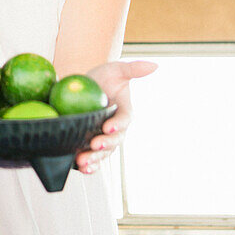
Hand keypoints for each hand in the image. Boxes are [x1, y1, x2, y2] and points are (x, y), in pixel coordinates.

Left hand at [75, 59, 157, 174]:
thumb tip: (154, 65)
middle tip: (94, 145)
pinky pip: (93, 158)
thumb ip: (133, 68)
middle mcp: (116, 130)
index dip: (117, 125)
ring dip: (94, 159)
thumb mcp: (117, 69)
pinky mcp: (92, 145)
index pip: (124, 121)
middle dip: (105, 145)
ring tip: (82, 161)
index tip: (108, 126)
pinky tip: (80, 169)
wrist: (87, 87)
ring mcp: (105, 139)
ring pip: (103, 153)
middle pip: (113, 141)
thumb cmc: (105, 77)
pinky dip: (89, 166)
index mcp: (124, 113)